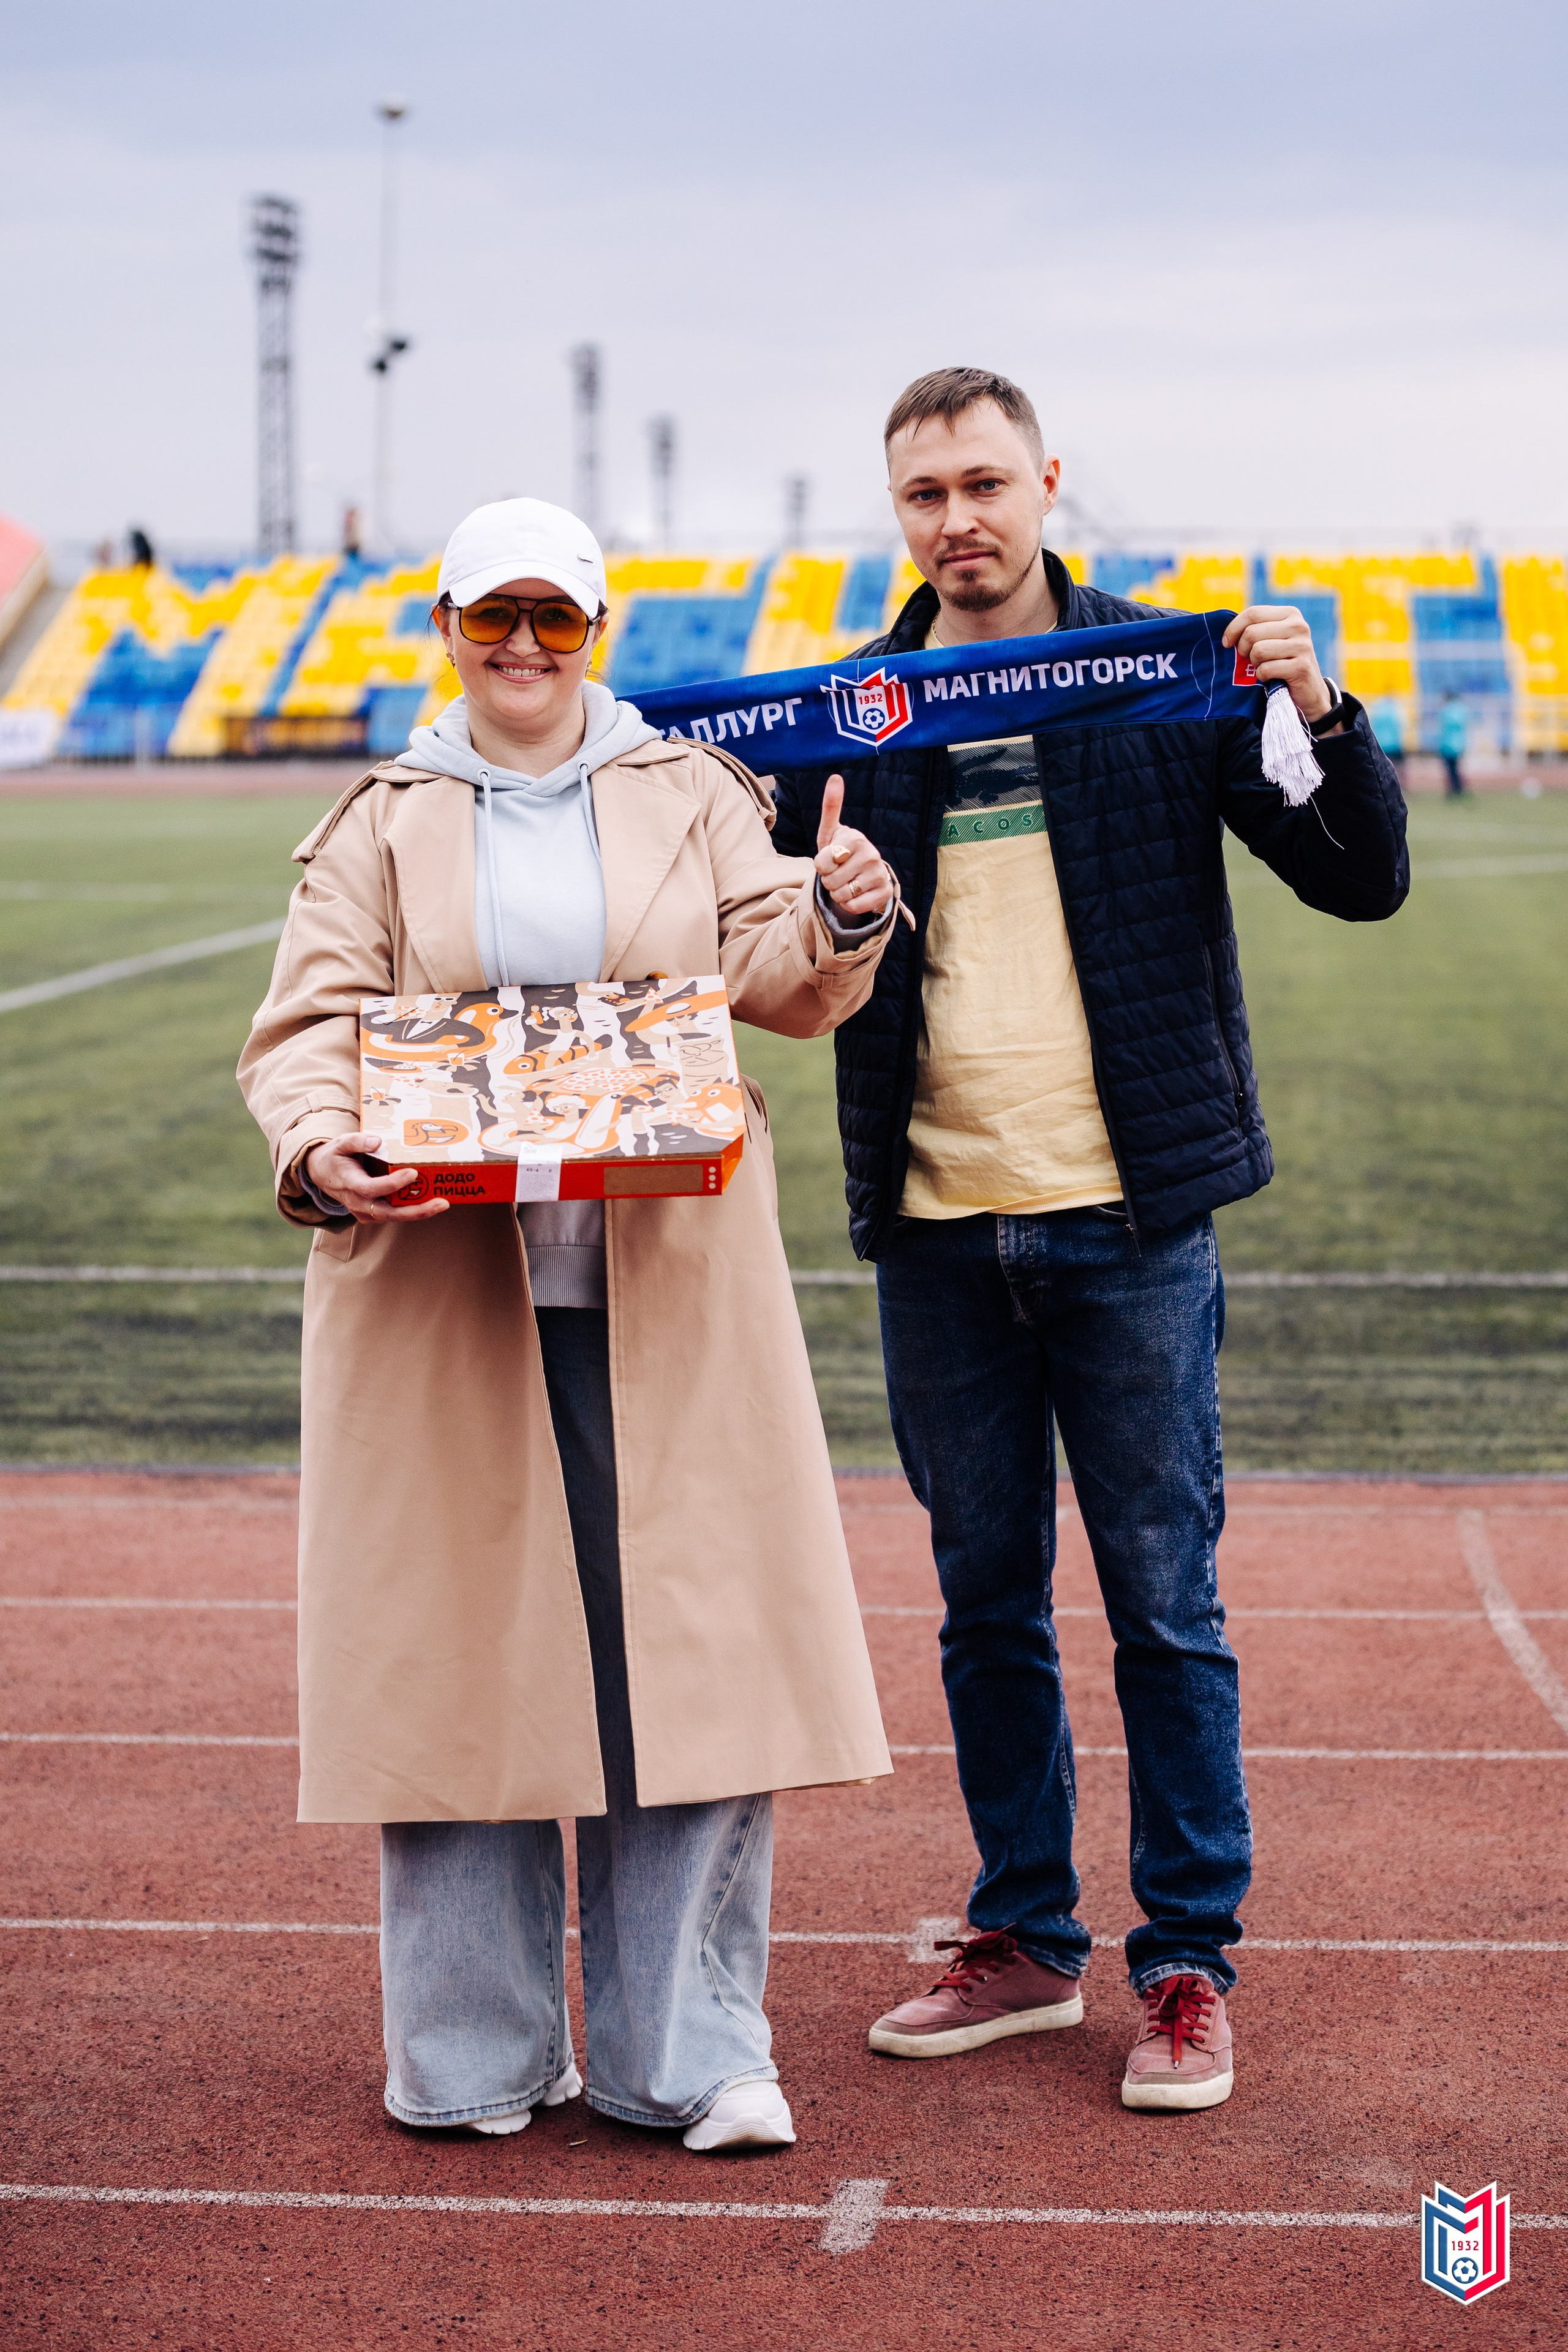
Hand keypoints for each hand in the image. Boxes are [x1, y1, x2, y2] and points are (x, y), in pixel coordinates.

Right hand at [303, 1133, 449, 1223]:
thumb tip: (377, 1141)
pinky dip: (412, 1210)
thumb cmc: (336, 1156)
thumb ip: (357, 1141)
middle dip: (416, 1210)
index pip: (372, 1188)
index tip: (412, 1173)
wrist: (322, 1175)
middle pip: (388, 1212)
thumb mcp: (341, 1143)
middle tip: (441, 1203)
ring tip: (442, 1203)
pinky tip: (432, 1202)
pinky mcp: (372, 1215)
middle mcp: (358, 1202)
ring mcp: (365, 1212)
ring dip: (419, 1212)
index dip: (392, 1184)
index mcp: (349, 1183)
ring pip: (394, 1217)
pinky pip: (394, 1215)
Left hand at [813, 775, 893, 917]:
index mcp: (855, 838)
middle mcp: (871, 855)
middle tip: (839, 872)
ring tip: (847, 882)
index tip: (831, 859)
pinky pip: (854, 907)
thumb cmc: (841, 850)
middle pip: (830, 881)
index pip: (821, 863)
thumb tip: (835, 777)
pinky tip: (856, 894)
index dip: (820, 865)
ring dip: (838, 894)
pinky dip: (849, 905)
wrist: (863, 872)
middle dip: (829, 881)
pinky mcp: (885, 893)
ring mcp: (880, 874)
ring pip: (842, 896)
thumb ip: (831, 807)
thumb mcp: (831, 831)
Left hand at [1222, 605, 1334, 723]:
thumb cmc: (1283, 661)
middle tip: (1249, 659)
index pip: (1253, 613)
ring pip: (1258, 650)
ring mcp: (1302, 646)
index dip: (1234, 628)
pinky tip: (1271, 677)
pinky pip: (1266, 669)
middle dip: (1243, 649)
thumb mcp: (1272, 638)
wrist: (1309, 690)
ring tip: (1263, 666)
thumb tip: (1226, 634)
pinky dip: (1262, 676)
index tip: (1227, 643)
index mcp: (1290, 614)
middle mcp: (1299, 626)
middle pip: (1252, 632)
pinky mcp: (1301, 667)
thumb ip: (1255, 629)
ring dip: (1255, 663)